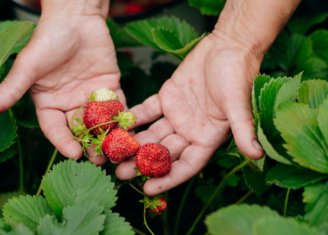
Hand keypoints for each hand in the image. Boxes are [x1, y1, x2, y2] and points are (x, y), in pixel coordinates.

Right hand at [0, 5, 125, 164]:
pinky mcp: (109, 87)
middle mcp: (68, 104)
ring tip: (116, 150)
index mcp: (48, 103)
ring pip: (99, 122)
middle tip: (99, 159)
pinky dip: (123, 117)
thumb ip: (11, 89)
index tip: (73, 153)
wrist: (76, 17)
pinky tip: (129, 128)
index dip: (63, 142)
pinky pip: (117, 105)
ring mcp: (89, 97)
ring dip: (107, 136)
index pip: (54, 128)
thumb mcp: (28, 66)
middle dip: (88, 145)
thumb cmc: (47, 39)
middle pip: (79, 130)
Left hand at [116, 33, 264, 194]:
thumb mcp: (238, 104)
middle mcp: (190, 131)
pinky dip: (134, 117)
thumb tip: (257, 155)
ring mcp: (177, 115)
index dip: (168, 178)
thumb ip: (243, 129)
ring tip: (112, 153)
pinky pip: (148, 111)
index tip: (148, 190)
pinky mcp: (167, 98)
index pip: (186, 165)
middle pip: (163, 152)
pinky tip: (118, 124)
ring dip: (133, 143)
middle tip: (120, 173)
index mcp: (207, 138)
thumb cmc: (237, 75)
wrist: (228, 45)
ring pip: (152, 134)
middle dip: (142, 163)